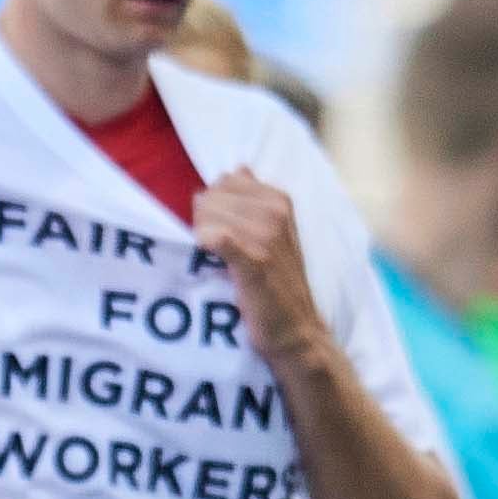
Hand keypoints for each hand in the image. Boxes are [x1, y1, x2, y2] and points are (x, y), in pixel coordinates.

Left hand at [192, 171, 332, 371]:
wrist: (295, 330)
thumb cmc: (276, 282)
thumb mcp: (273, 232)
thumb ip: (254, 198)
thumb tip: (239, 168)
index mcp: (279, 200)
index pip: (225, 180)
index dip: (213, 205)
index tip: (221, 231)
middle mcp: (275, 212)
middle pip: (212, 195)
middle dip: (204, 219)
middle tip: (217, 249)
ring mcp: (266, 235)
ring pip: (208, 213)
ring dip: (202, 236)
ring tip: (217, 259)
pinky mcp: (254, 261)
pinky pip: (216, 237)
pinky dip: (207, 244)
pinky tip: (212, 257)